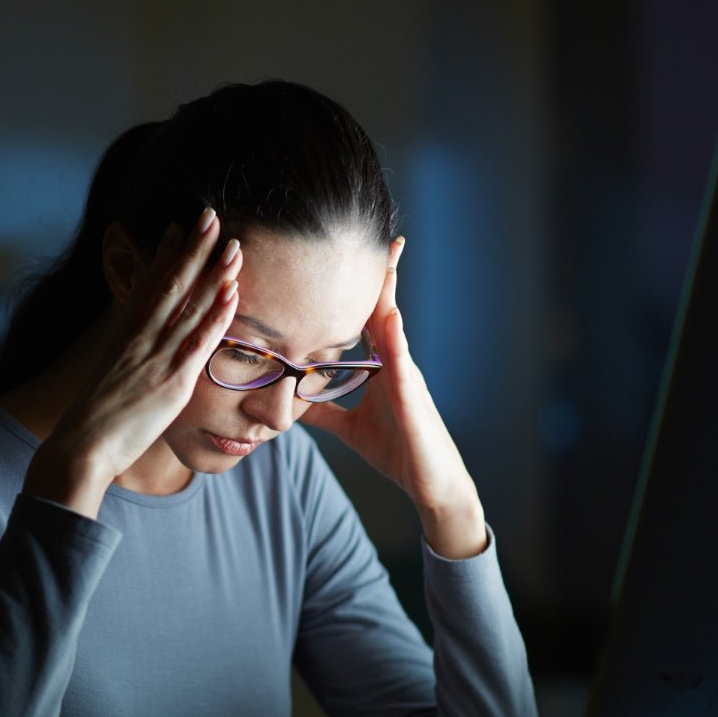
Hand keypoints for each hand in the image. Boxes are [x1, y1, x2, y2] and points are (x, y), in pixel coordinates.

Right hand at [25, 209, 241, 517]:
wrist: (80, 447)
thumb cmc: (93, 422)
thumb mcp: (108, 381)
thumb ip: (127, 363)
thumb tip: (136, 358)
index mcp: (123, 337)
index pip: (147, 286)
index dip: (164, 255)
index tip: (178, 227)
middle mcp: (139, 339)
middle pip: (170, 283)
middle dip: (192, 248)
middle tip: (210, 214)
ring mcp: (155, 357)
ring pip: (188, 305)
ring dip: (212, 272)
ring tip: (232, 242)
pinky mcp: (171, 381)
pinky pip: (198, 341)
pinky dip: (216, 314)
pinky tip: (232, 291)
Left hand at [301, 237, 487, 557]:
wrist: (429, 484)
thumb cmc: (396, 451)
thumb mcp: (347, 427)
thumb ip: (323, 409)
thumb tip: (288, 399)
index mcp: (382, 365)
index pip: (367, 317)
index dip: (358, 287)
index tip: (347, 253)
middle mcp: (396, 362)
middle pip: (385, 307)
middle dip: (383, 272)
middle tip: (380, 231)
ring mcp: (406, 375)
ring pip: (395, 325)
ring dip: (388, 291)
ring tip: (385, 255)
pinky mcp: (412, 397)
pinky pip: (402, 361)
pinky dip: (395, 337)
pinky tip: (390, 316)